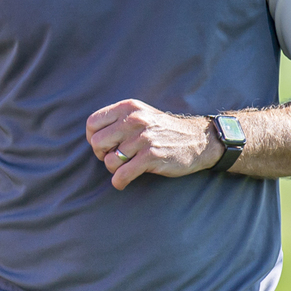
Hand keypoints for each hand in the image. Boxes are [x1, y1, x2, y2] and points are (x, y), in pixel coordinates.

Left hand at [85, 99, 220, 189]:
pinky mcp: (151, 157)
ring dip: (113, 169)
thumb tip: (93, 136)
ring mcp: (143, 139)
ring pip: (109, 161)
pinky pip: (123, 174)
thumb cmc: (163, 130)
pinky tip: (122, 182)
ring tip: (123, 169)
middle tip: (112, 158)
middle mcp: (134, 120)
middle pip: (97, 142)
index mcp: (128, 108)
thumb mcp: (141, 114)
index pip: (93, 123)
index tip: (102, 146)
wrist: (198, 140)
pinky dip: (119, 182)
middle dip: (101, 154)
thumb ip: (118, 120)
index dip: (92, 138)